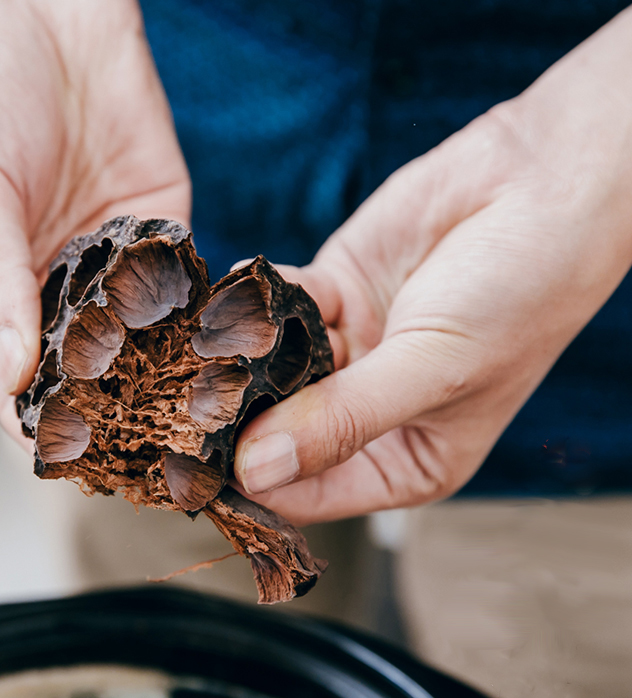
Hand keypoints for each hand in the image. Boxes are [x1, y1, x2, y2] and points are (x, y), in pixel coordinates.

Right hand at [0, 0, 189, 444]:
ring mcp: (111, 272)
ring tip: (197, 425)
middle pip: (86, 379)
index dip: (46, 428)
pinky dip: (200, 324)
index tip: (84, 467)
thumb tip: (13, 372)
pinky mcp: (162, 239)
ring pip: (140, 347)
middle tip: (157, 461)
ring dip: (165, 384)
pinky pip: (182, 292)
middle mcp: (54, 296)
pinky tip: (222, 356)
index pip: (16, 385)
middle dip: (116, 418)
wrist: (49, 14)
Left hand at [234, 8, 631, 524]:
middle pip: (280, 436)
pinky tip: (225, 306)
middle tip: (175, 411)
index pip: (312, 493)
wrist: (544, 182)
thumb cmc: (520, 292)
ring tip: (191, 362)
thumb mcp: (434, 370)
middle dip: (235, 423)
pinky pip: (275, 311)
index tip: (199, 470)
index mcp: (407, 459)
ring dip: (235, 367)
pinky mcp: (331, 296)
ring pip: (269, 374)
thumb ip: (343, 420)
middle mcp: (369, 415)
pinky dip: (250, 309)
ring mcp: (346, 353)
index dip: (257, 484)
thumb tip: (257, 470)